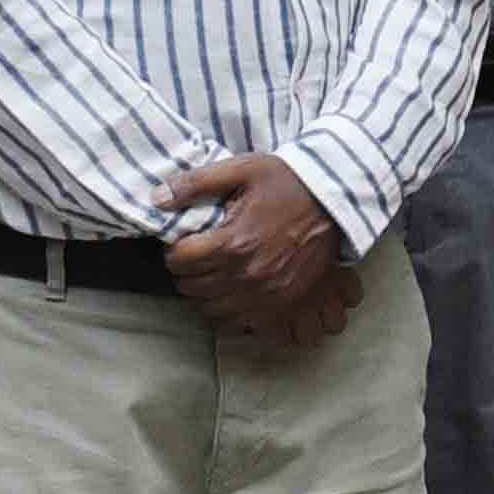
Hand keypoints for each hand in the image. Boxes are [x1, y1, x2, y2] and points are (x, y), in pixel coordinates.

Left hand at [161, 155, 360, 350]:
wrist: (336, 201)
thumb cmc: (288, 181)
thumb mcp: (242, 169)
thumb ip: (196, 183)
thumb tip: (157, 198)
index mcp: (232, 242)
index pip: (179, 260)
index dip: (173, 250)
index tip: (181, 243)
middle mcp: (246, 274)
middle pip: (191, 287)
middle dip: (185, 271)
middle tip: (193, 257)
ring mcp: (264, 294)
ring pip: (210, 309)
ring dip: (202, 294)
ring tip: (208, 275)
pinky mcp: (280, 305)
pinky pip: (238, 324)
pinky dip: (225, 313)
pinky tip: (228, 294)